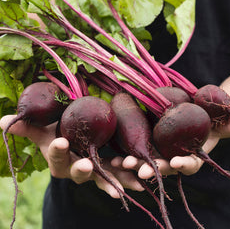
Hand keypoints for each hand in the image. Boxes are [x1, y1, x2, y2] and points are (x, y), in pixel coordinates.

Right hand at [0, 115, 143, 197]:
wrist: (75, 144)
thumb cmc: (59, 136)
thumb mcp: (44, 131)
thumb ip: (28, 127)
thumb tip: (3, 122)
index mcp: (60, 160)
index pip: (55, 157)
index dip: (56, 151)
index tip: (60, 142)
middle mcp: (77, 169)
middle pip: (79, 172)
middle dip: (82, 170)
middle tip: (86, 166)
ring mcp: (95, 171)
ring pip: (103, 178)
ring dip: (114, 179)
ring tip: (123, 182)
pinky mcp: (111, 170)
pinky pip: (120, 175)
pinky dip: (130, 178)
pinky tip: (142, 181)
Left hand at [119, 120, 229, 178]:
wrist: (195, 107)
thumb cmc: (209, 114)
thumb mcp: (220, 117)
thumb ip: (228, 124)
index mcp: (193, 152)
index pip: (191, 163)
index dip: (186, 164)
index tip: (177, 163)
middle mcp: (176, 154)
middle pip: (165, 166)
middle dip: (154, 169)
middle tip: (141, 171)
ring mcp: (162, 149)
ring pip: (148, 160)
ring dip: (135, 163)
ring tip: (122, 163)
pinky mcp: (150, 141)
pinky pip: (138, 149)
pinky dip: (127, 153)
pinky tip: (115, 156)